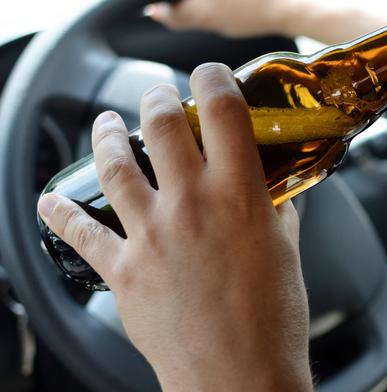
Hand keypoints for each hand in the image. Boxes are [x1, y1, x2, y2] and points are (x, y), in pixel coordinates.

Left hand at [37, 63, 311, 390]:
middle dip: (156, 98)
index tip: (210, 74)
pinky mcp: (122, 271)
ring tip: (103, 125)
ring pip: (113, 165)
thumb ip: (278, 209)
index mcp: (240, 195)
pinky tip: (50, 201)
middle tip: (158, 96)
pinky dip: (61, 214)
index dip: (214, 78)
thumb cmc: (273, 319)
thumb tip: (275, 186)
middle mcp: (192, 204)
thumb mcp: (287, 251)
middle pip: (159, 124)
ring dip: (104, 136)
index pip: (222, 109)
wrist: (240, 380)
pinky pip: (80, 234)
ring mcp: (152, 235)